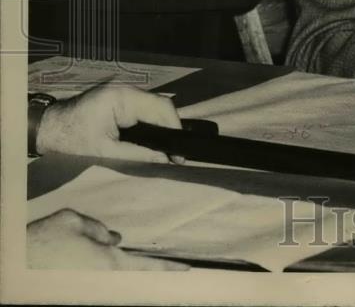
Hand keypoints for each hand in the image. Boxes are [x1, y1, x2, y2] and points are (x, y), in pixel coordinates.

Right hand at [27, 209, 186, 270]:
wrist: (16, 260)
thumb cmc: (45, 239)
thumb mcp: (74, 221)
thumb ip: (99, 229)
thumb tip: (115, 238)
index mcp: (107, 261)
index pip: (145, 266)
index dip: (167, 267)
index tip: (187, 269)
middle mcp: (101, 277)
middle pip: (130, 272)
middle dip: (146, 268)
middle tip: (163, 263)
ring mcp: (88, 283)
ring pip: (112, 272)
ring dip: (117, 264)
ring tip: (118, 253)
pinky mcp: (76, 285)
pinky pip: (96, 274)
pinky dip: (100, 264)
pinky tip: (93, 254)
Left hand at [35, 84, 183, 163]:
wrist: (43, 130)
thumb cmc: (70, 141)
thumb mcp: (105, 152)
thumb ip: (137, 155)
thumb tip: (165, 161)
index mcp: (122, 97)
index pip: (162, 107)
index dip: (175, 129)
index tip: (179, 153)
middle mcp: (125, 89)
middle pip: (160, 105)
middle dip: (169, 129)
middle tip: (174, 155)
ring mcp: (122, 92)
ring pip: (153, 107)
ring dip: (160, 127)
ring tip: (165, 150)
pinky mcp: (118, 99)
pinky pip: (142, 109)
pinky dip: (149, 124)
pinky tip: (151, 140)